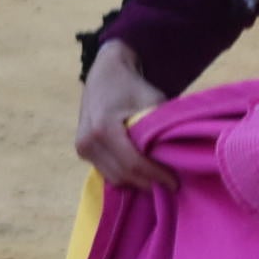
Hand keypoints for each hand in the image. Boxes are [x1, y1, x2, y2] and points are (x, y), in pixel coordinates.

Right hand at [73, 40, 174, 191]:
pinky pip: (107, 172)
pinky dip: (125, 175)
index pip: (133, 163)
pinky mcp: (82, 151)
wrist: (104, 74)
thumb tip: (176, 157)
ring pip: (114, 178)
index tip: (175, 183)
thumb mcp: (152, 101)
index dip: (156, 176)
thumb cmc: (131, 86)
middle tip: (170, 184)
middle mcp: (88, 142)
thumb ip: (160, 129)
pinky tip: (141, 172)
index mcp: (103, 128)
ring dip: (136, 181)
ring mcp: (82, 148)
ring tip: (157, 178)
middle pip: (122, 175)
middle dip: (147, 182)